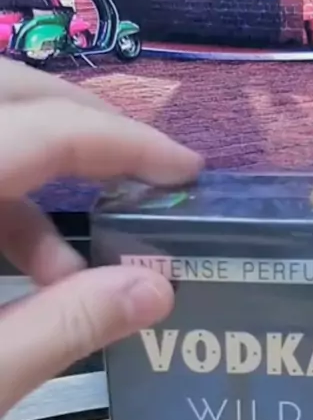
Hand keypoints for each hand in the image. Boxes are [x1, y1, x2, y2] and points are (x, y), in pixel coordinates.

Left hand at [0, 58, 202, 416]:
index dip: (126, 144)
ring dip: (44, 172)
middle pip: (10, 91)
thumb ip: (69, 328)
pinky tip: (39, 271)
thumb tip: (161, 289)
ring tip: (85, 261)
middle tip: (149, 174)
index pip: (44, 132)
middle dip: (87, 125)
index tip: (188, 173)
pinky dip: (9, 203)